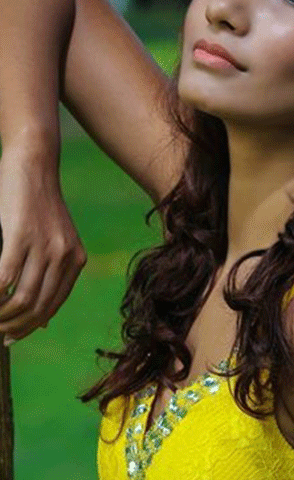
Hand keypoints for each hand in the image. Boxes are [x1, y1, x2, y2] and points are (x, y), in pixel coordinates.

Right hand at [0, 142, 86, 343]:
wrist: (33, 166)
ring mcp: (45, 245)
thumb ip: (51, 276)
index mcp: (75, 259)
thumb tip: (44, 322)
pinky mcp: (21, 235)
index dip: (31, 326)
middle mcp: (65, 255)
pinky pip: (4, 277)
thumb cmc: (37, 207)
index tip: (12, 336)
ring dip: (3, 315)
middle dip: (15, 327)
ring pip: (22, 298)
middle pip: (39, 307)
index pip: (53, 305)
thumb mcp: (53, 241)